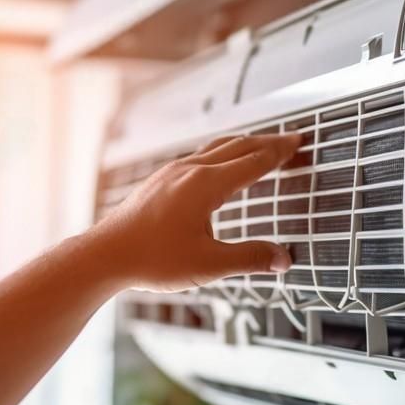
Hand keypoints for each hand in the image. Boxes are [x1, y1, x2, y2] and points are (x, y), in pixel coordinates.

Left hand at [92, 133, 301, 291]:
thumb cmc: (152, 259)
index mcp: (206, 184)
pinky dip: (220, 154)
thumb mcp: (210, 265)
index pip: (253, 161)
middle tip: (289, 139)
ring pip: (215, 148)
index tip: (298, 141)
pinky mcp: (159, 181)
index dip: (279, 152)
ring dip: (242, 144)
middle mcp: (189, 170)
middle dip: (266, 143)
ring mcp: (171, 173)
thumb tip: (283, 258)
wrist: (105, 255)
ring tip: (259, 146)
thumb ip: (250, 258)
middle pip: (237, 147)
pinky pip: (197, 157)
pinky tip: (216, 165)